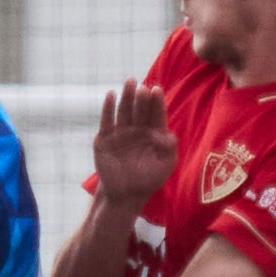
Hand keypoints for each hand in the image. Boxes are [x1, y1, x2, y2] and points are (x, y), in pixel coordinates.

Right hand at [89, 81, 172, 207]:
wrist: (125, 195)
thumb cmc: (148, 180)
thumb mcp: (165, 166)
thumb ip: (170, 148)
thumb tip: (168, 133)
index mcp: (153, 133)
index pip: (156, 113)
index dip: (156, 102)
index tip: (157, 90)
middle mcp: (137, 129)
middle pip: (140, 108)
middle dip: (142, 96)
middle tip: (143, 86)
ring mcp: (120, 132)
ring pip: (124, 110)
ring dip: (126, 95)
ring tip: (130, 82)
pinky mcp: (105, 138)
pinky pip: (107, 120)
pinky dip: (108, 107)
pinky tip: (111, 94)